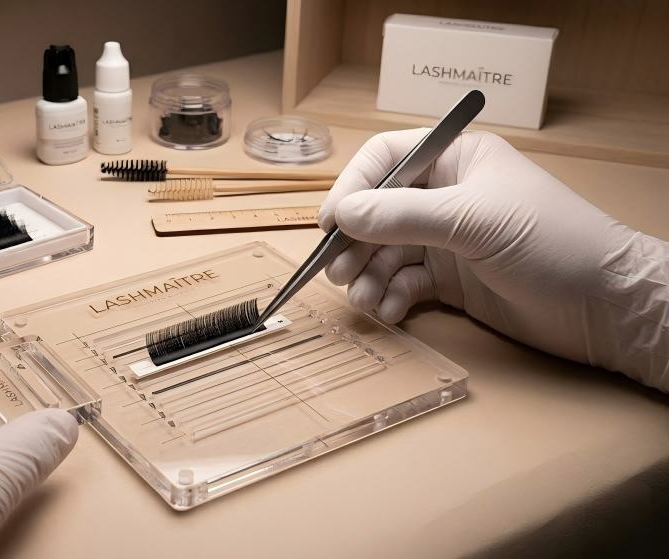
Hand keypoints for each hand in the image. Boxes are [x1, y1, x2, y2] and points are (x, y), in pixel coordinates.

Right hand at [319, 130, 667, 389]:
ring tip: (364, 301)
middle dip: (354, 243)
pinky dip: (389, 298)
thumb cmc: (553, 242)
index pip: (384, 160)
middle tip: (338, 273)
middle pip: (377, 211)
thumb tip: (342, 215)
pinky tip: (390, 312)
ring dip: (367, 277)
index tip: (330, 224)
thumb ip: (402, 216)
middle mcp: (446, 195)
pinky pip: (403, 283)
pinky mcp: (451, 280)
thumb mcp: (473, 220)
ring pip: (385, 252)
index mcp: (456, 159)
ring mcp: (448, 239)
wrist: (603, 306)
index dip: (352, 189)